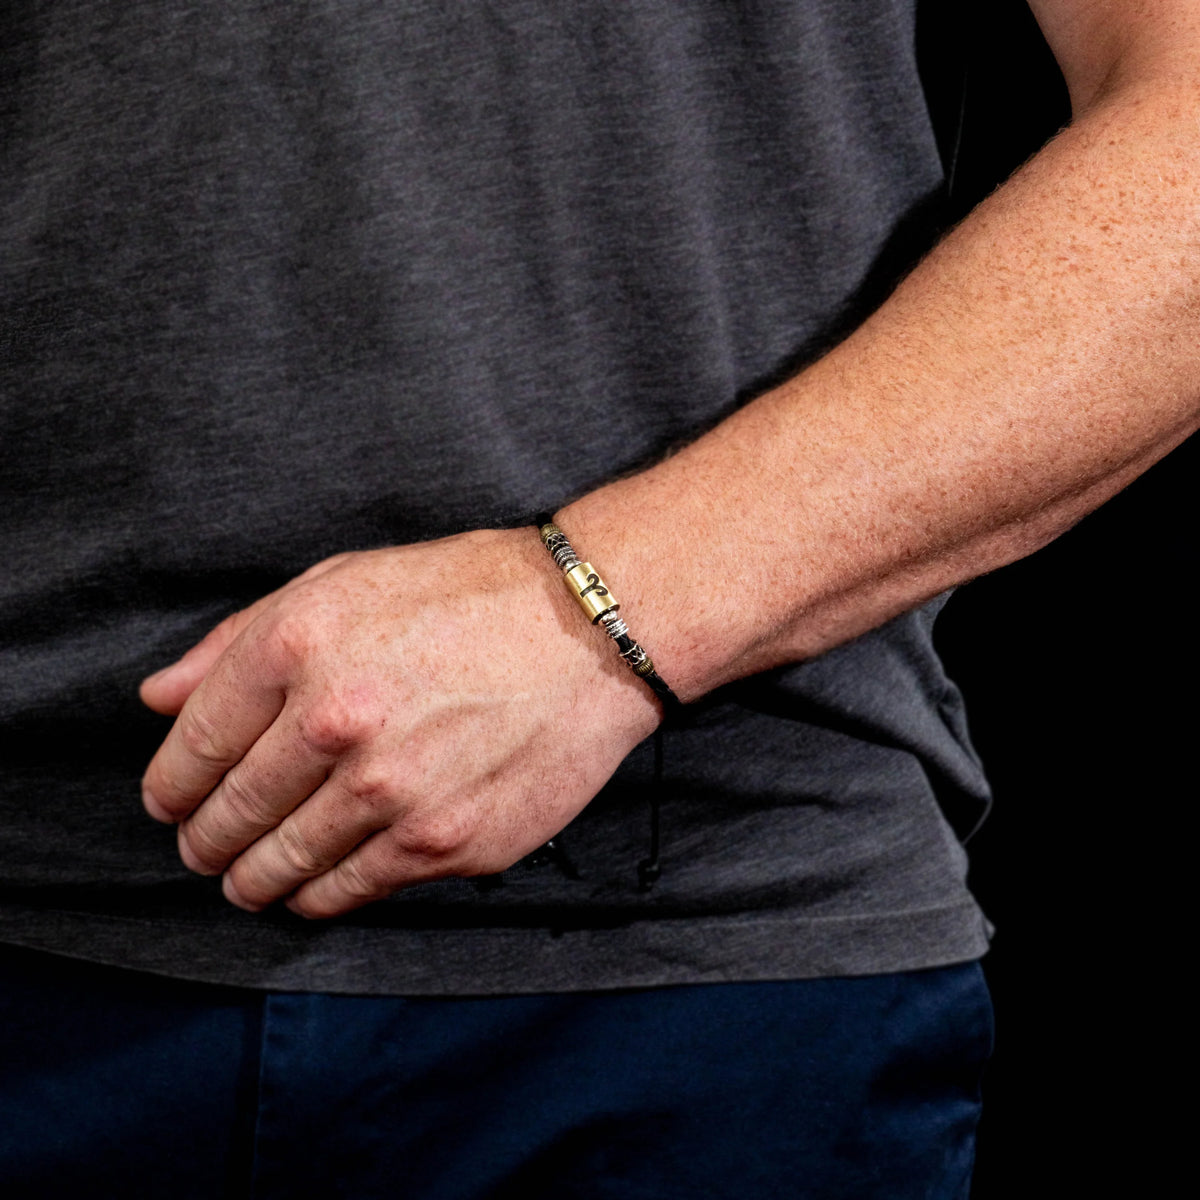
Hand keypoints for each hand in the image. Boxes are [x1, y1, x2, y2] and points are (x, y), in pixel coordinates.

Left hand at [139, 529, 660, 917]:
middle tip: (205, 852)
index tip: (173, 804)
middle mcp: (337, 723)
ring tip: (252, 879)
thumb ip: (237, 643)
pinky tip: (315, 888)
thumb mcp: (342, 584)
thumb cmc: (466, 596)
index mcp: (298, 648)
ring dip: (253, 881)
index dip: (170, 789)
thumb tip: (157, 701)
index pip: (191, 750)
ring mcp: (393, 793)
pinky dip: (318, 897)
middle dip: (204, 844)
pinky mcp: (445, 844)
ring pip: (280, 871)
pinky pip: (349, 893)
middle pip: (227, 820)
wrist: (588, 632)